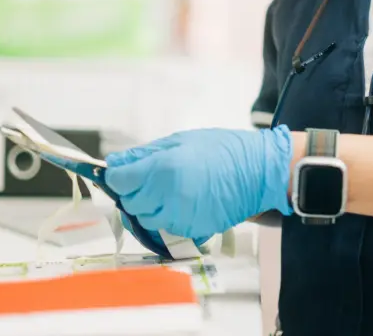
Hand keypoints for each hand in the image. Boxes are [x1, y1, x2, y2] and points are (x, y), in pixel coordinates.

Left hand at [104, 126, 294, 241]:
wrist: (259, 171)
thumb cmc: (223, 150)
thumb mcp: (182, 141)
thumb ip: (145, 155)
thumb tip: (113, 163)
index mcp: (164, 168)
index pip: (120, 180)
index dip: (117, 176)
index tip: (122, 172)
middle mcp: (168, 196)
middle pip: (130, 202)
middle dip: (134, 191)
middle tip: (151, 179)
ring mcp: (180, 217)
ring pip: (145, 219)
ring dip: (150, 206)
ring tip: (168, 190)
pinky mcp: (191, 231)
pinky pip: (166, 228)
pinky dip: (168, 217)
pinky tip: (184, 201)